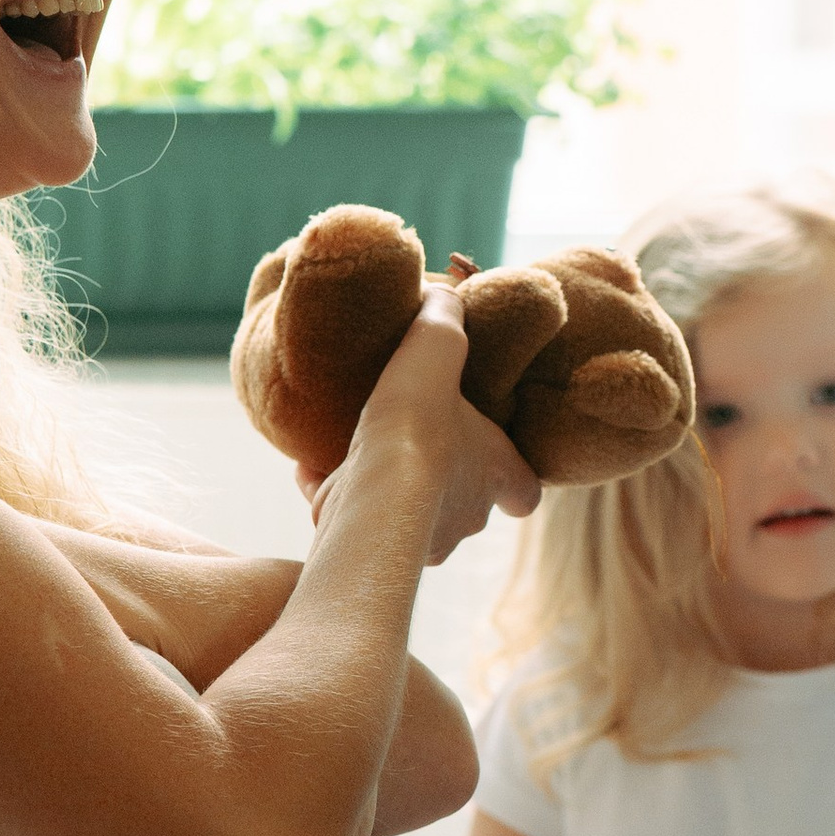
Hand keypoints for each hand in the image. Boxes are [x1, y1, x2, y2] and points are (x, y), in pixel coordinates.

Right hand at [314, 286, 541, 558]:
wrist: (372, 488)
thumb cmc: (420, 423)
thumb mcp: (438, 348)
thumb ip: (444, 318)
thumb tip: (444, 293)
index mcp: (496, 476)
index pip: (525, 490)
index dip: (513, 473)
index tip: (497, 455)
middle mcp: (464, 517)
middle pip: (459, 499)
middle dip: (436, 471)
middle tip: (410, 436)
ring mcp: (417, 541)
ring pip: (400, 508)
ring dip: (380, 480)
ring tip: (353, 447)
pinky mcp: (365, 543)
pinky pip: (349, 513)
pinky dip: (331, 490)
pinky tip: (310, 465)